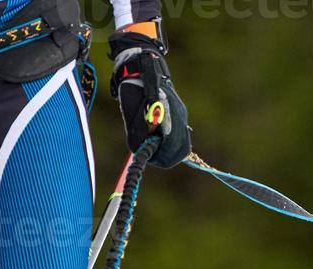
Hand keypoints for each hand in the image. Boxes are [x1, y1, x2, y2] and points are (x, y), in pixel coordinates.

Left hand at [108, 27, 189, 168]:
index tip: (151, 157)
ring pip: (181, 141)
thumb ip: (139, 134)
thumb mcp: (132, 114)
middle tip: (153, 155)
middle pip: (181, 148)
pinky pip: (179, 132)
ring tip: (154, 146)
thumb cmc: (134, 89)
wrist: (142, 66)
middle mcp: (179, 117)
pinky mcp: (178, 112)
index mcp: (169, 118)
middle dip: (167, 155)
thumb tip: (144, 151)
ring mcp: (181, 114)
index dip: (162, 156)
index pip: (172, 147)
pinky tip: (159, 136)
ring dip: (168, 147)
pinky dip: (170, 139)